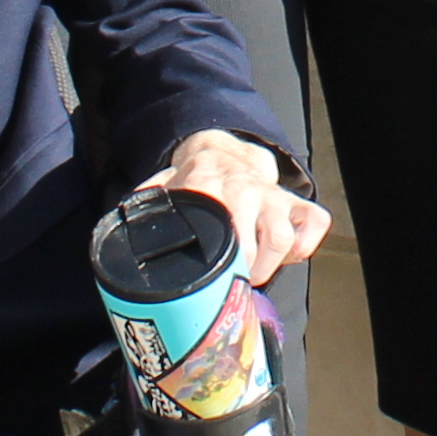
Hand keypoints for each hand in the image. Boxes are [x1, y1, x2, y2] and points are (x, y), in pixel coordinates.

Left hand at [158, 129, 327, 282]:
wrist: (225, 152)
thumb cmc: (196, 181)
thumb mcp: (166, 188)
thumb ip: (147, 206)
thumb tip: (121, 229)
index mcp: (208, 187)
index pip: (221, 233)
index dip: (220, 267)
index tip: (212, 284)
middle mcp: (244, 190)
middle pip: (253, 245)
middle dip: (245, 274)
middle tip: (232, 284)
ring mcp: (273, 195)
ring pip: (284, 239)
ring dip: (271, 265)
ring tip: (254, 273)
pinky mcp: (296, 201)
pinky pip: (315, 223)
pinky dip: (306, 245)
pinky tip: (289, 256)